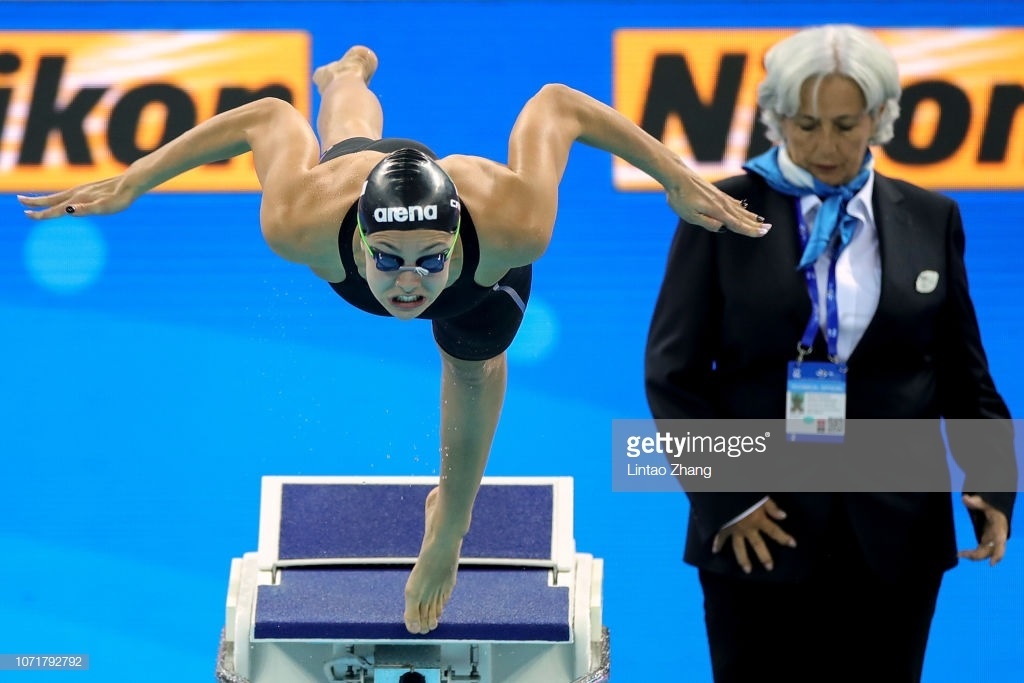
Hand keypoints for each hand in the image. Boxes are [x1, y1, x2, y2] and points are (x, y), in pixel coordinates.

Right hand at [19, 175, 140, 219]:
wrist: (130, 183)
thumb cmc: (120, 198)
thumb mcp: (105, 207)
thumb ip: (87, 209)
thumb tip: (69, 211)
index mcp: (79, 200)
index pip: (56, 209)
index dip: (42, 214)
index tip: (28, 215)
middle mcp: (78, 194)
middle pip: (52, 199)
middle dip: (35, 202)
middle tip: (20, 201)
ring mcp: (82, 190)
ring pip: (58, 196)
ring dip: (44, 198)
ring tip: (32, 200)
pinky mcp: (88, 189)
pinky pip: (68, 194)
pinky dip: (57, 198)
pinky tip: (60, 200)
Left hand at [666, 171, 769, 237]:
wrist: (677, 176)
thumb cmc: (680, 198)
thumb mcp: (690, 215)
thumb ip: (707, 222)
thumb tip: (722, 228)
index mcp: (717, 211)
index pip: (737, 224)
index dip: (750, 230)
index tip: (763, 233)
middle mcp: (722, 204)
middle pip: (742, 217)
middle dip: (755, 224)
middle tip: (769, 228)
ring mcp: (720, 197)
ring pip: (739, 210)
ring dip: (751, 216)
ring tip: (761, 220)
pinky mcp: (716, 193)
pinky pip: (733, 202)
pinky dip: (741, 207)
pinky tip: (744, 207)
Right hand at [712, 497, 795, 573]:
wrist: (724, 494)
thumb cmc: (744, 494)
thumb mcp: (760, 497)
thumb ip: (771, 507)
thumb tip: (784, 516)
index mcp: (758, 520)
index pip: (774, 531)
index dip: (784, 537)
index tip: (793, 545)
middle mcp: (747, 529)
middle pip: (758, 545)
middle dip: (764, 556)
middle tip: (769, 568)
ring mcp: (734, 531)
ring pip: (739, 548)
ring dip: (743, 559)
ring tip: (747, 570)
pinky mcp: (723, 528)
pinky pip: (719, 538)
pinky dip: (717, 544)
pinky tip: (715, 551)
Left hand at [958, 494, 1008, 565]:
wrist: (996, 512)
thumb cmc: (992, 508)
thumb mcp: (986, 504)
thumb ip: (976, 502)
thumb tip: (965, 498)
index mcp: (1000, 530)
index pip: (1000, 543)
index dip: (998, 554)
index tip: (992, 564)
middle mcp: (997, 539)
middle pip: (990, 551)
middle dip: (977, 555)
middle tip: (962, 554)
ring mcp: (992, 542)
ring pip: (984, 554)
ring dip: (973, 556)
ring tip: (959, 554)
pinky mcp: (986, 544)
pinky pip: (980, 552)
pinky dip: (971, 554)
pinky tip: (961, 554)